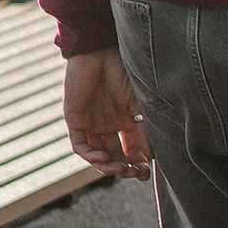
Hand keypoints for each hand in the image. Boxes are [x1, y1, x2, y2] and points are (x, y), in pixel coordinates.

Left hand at [64, 46, 152, 179]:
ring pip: (98, 155)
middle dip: (126, 168)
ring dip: (108, 166)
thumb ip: (145, 128)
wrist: (97, 53)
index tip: (147, 172)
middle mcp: (109, 125)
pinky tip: (104, 158)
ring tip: (120, 169)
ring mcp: (92, 125)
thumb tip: (152, 155)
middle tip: (135, 174)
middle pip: (116, 156)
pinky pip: (81, 146)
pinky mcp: (76, 122)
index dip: (139, 162)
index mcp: (126, 121)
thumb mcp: (139, 103)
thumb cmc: (122, 72)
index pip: (133, 149)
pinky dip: (92, 156)